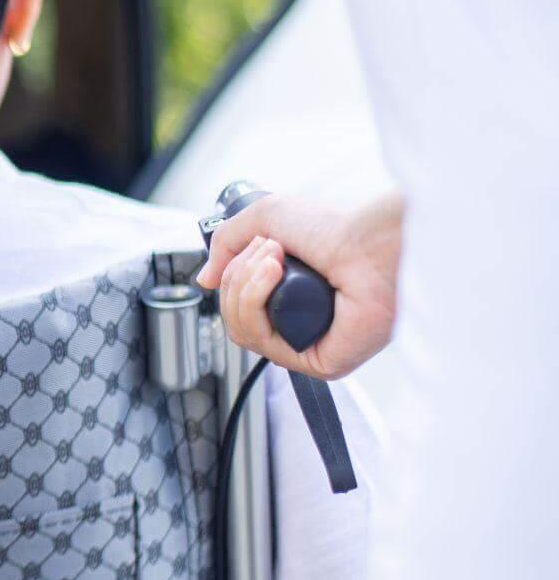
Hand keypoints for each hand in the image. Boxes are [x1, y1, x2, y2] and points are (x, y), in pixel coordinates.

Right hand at [196, 192, 401, 379]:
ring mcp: (311, 343)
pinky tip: (276, 275)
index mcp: (292, 295)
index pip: (239, 305)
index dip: (234, 276)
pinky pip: (264, 344)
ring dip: (244, 288)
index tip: (254, 246)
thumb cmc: (339, 226)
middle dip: (237, 279)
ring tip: (273, 259)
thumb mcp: (265, 217)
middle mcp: (302, 322)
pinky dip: (256, 304)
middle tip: (267, 251)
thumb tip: (204, 279)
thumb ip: (226, 242)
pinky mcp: (320, 362)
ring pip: (243, 332)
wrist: (374, 238)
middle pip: (234, 319)